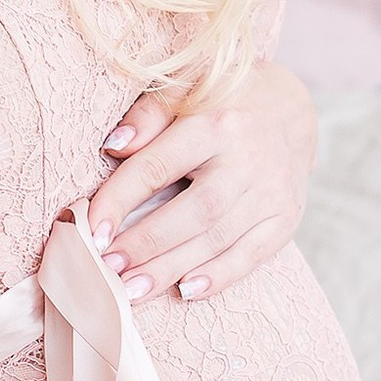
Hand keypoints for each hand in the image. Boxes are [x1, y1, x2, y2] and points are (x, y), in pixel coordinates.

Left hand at [88, 61, 316, 304]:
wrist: (290, 109)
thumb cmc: (222, 102)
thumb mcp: (185, 88)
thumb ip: (148, 115)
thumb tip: (113, 146)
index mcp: (216, 123)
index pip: (158, 166)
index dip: (121, 200)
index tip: (90, 231)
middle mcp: (247, 159)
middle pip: (194, 211)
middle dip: (146, 244)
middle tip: (107, 270)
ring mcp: (271, 192)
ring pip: (218, 239)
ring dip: (172, 269)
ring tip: (132, 291)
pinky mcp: (285, 217)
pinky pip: (253, 254)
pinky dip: (220, 276)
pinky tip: (186, 291)